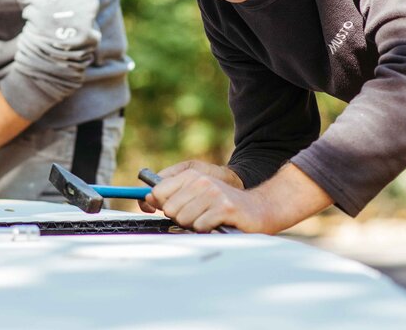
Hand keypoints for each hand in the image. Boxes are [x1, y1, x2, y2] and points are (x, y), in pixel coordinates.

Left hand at [144, 163, 279, 233]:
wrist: (259, 208)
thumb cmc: (224, 205)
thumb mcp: (197, 194)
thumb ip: (171, 195)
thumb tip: (146, 199)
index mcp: (191, 175)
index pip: (158, 193)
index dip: (162, 206)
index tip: (174, 210)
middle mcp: (201, 181)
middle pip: (170, 209)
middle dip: (181, 218)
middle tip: (199, 216)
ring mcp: (213, 193)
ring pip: (184, 220)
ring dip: (196, 225)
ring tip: (210, 219)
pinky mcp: (224, 207)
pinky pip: (200, 227)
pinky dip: (208, 230)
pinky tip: (218, 224)